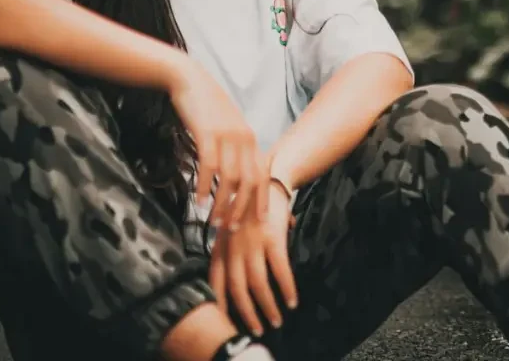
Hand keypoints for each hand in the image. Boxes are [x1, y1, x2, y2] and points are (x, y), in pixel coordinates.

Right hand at [168, 60, 269, 229]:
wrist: (188, 79)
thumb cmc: (205, 107)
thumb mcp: (226, 128)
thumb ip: (234, 149)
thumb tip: (235, 175)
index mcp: (250, 139)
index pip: (262, 175)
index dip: (261, 200)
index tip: (258, 222)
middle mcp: (244, 139)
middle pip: (249, 182)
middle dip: (242, 209)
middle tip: (232, 229)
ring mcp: (227, 136)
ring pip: (230, 178)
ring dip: (222, 203)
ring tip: (214, 221)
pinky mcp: (208, 133)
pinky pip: (209, 166)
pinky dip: (205, 186)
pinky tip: (198, 200)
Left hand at [209, 181, 298, 335]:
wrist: (267, 178)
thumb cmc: (249, 207)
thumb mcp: (231, 228)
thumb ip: (230, 252)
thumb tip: (237, 280)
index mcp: (221, 245)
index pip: (216, 281)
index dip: (221, 305)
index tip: (226, 324)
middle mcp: (233, 246)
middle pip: (237, 289)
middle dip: (247, 314)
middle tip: (256, 330)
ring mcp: (252, 243)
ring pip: (258, 284)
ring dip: (268, 307)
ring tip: (276, 321)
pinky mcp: (273, 238)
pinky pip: (280, 271)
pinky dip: (287, 289)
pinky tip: (292, 301)